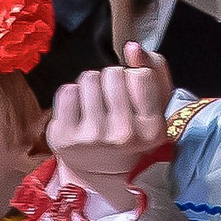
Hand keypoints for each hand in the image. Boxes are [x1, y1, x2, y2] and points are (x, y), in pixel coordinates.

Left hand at [46, 42, 171, 190]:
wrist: (103, 172)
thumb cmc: (132, 131)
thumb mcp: (155, 105)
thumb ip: (154, 69)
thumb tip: (133, 48)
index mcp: (152, 130)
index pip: (140, 75)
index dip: (134, 78)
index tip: (132, 95)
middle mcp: (123, 136)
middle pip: (113, 73)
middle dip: (111, 80)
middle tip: (111, 103)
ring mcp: (92, 138)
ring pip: (89, 78)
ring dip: (92, 86)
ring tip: (95, 106)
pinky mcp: (65, 137)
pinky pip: (67, 91)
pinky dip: (72, 96)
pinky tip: (79, 113)